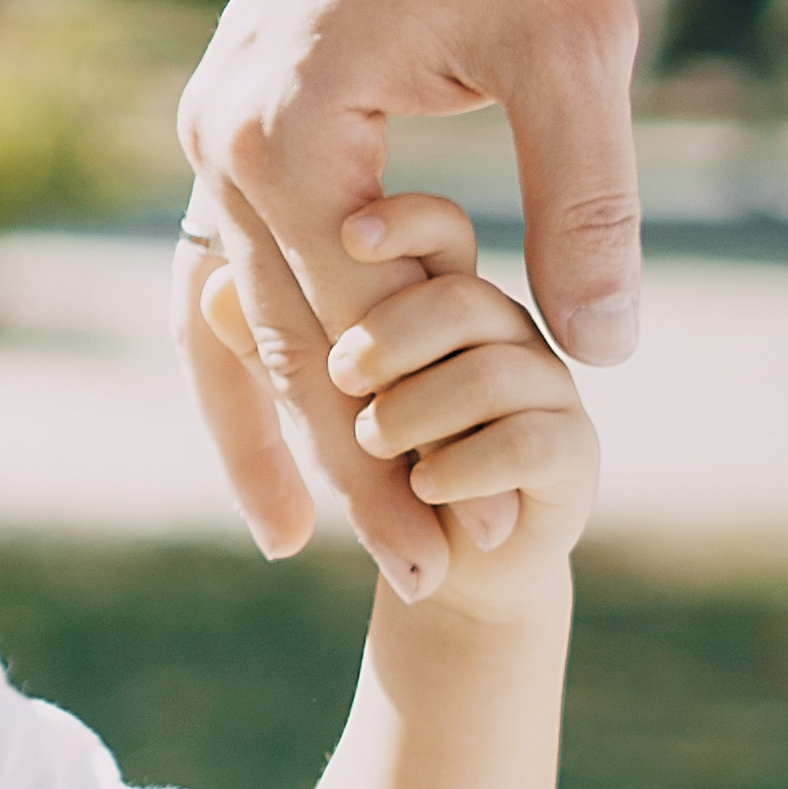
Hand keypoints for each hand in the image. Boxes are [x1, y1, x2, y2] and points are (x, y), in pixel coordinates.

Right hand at [175, 0, 641, 595]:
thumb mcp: (574, 44)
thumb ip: (586, 199)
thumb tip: (603, 352)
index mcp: (288, 134)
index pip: (359, 332)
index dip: (420, 448)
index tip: (477, 548)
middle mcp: (222, 143)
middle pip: (288, 347)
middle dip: (355, 470)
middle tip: (429, 580)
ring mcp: (215, 131)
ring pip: (238, 318)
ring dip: (283, 427)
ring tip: (314, 543)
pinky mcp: (236, 118)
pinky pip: (233, 267)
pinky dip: (259, 349)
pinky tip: (287, 422)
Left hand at [268, 190, 594, 622]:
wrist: (433, 563)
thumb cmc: (359, 461)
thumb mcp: (293, 393)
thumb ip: (257, 345)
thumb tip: (214, 295)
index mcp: (441, 292)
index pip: (437, 230)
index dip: (404, 225)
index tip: (350, 234)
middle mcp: (503, 328)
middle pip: (458, 300)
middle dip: (392, 341)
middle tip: (345, 379)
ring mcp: (544, 384)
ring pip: (489, 370)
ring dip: (416, 413)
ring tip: (379, 441)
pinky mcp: (572, 451)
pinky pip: (527, 440)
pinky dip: (461, 466)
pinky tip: (427, 484)